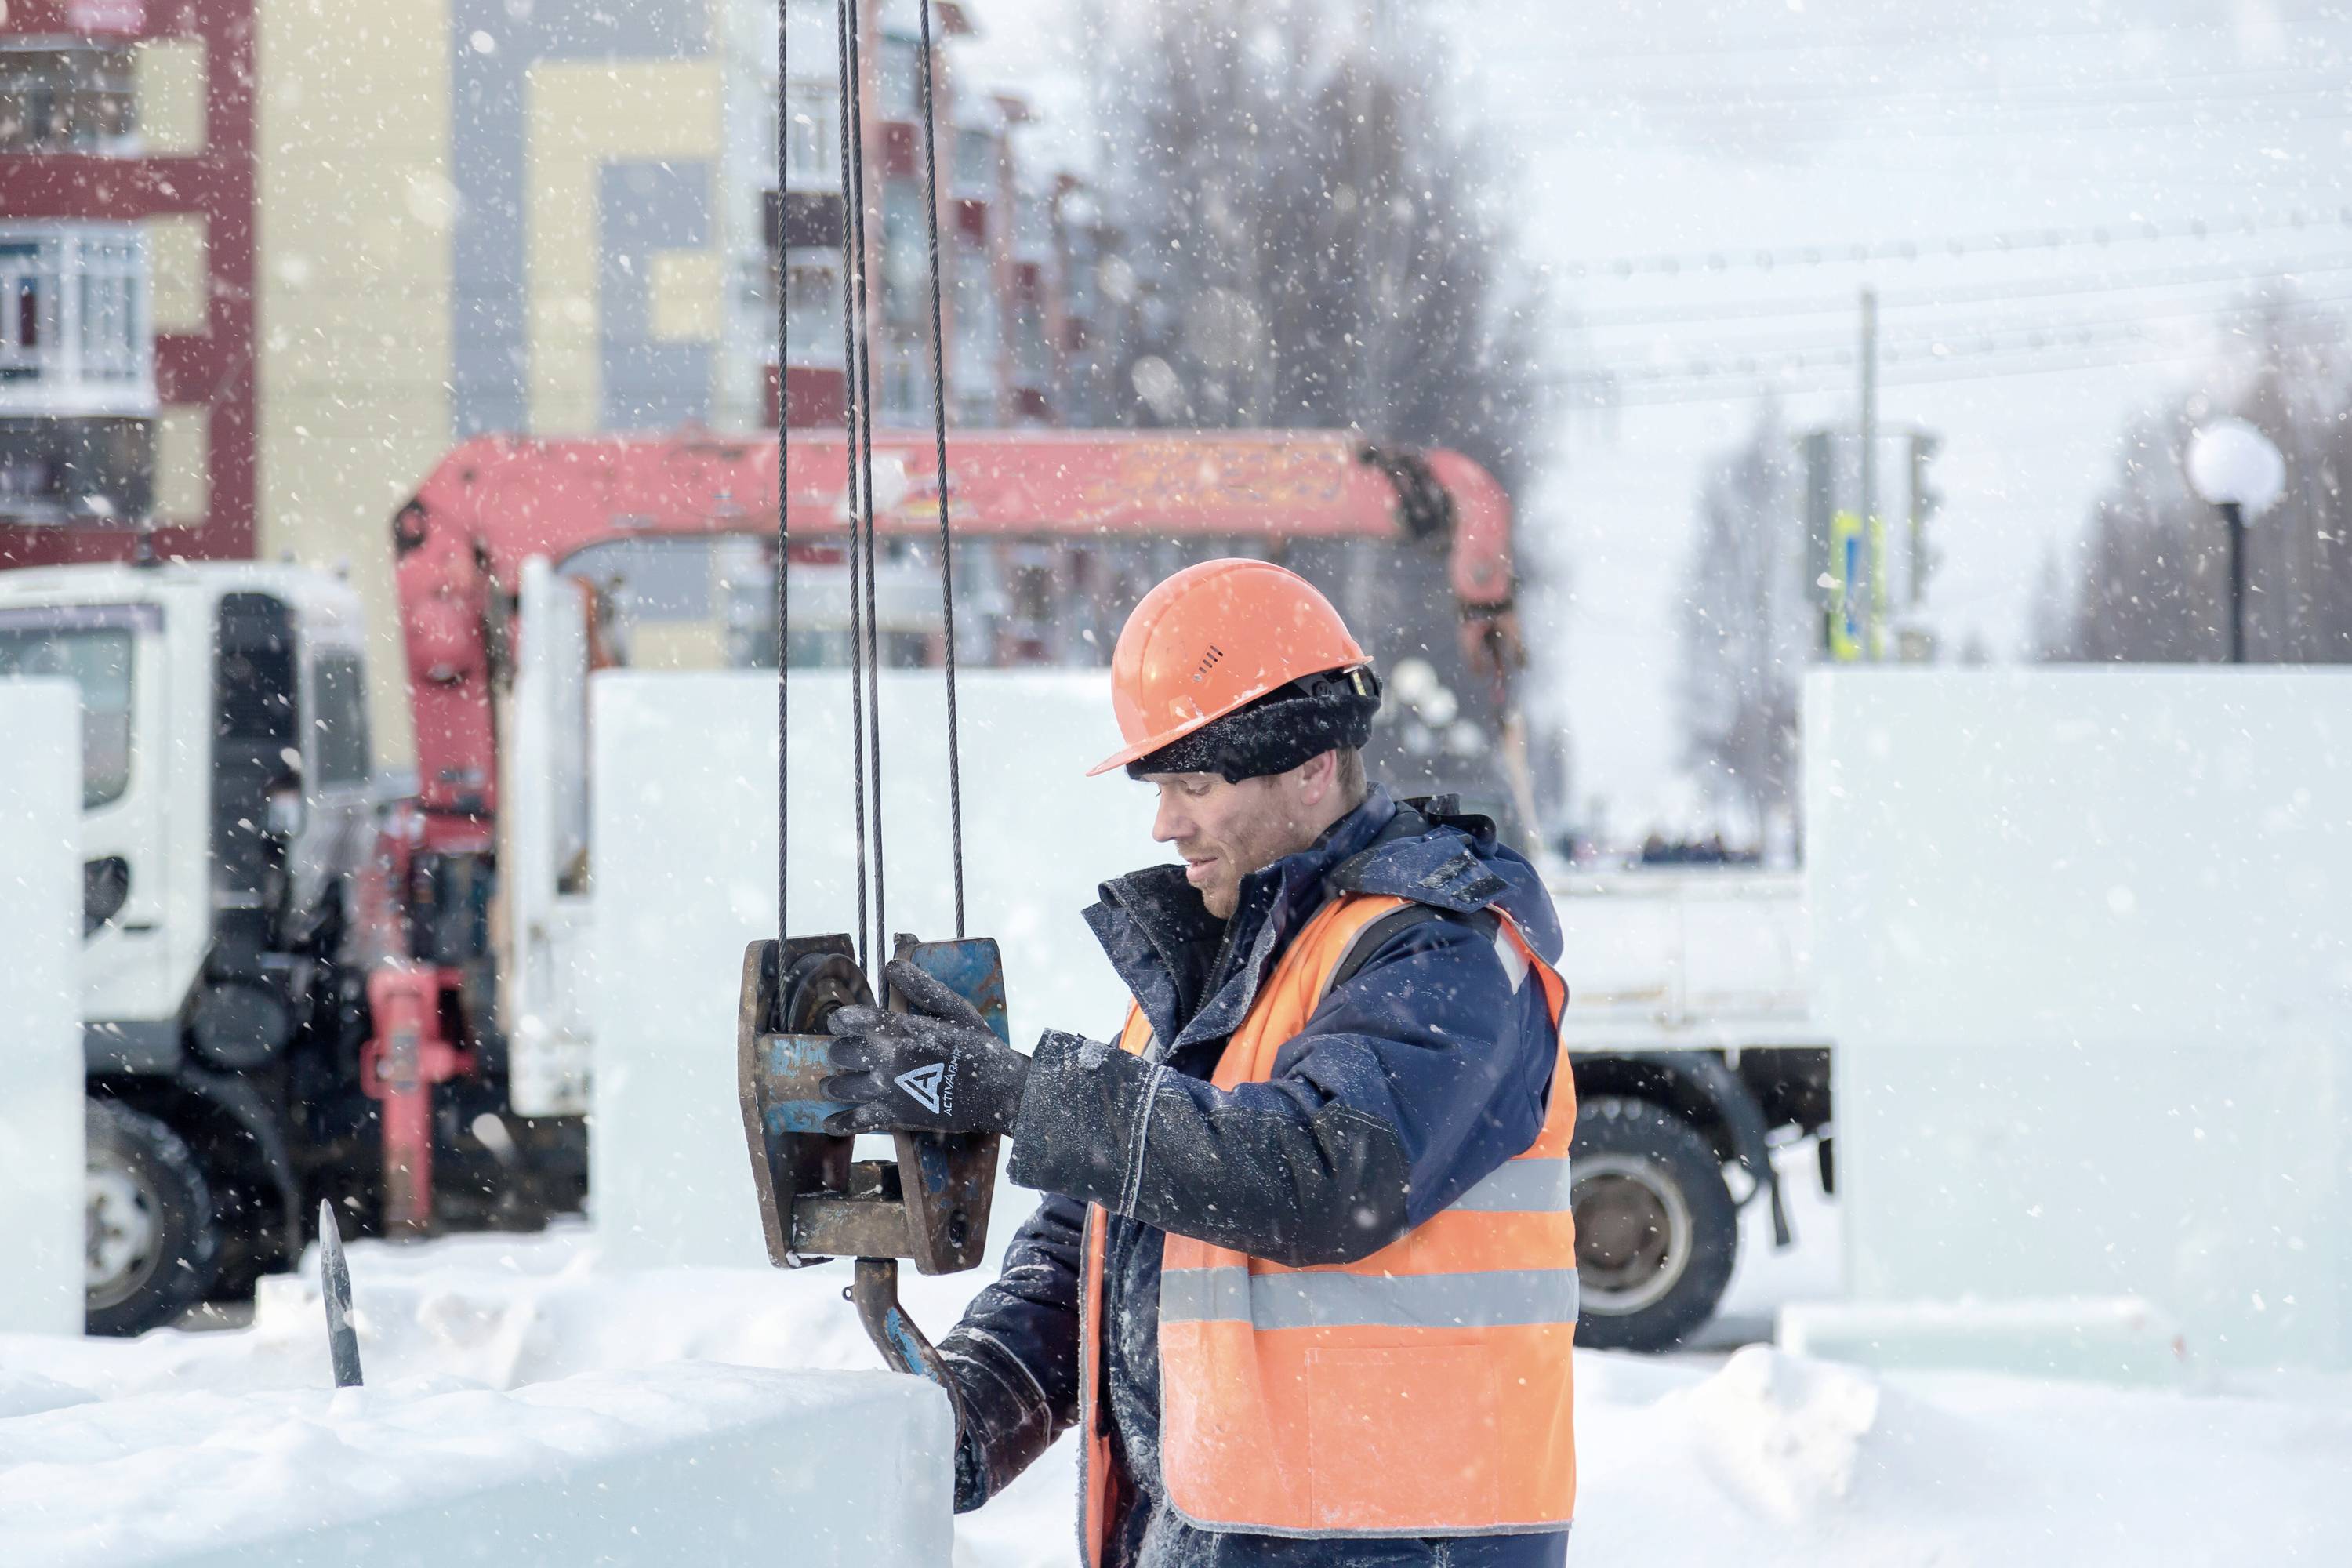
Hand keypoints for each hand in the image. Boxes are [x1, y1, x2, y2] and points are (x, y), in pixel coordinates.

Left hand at [824, 958, 1030, 1135]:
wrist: (998, 1092)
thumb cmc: (980, 1047)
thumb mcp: (956, 1010)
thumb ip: (922, 988)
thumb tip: (892, 965)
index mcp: (899, 1029)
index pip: (848, 1020)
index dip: (840, 1020)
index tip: (841, 1023)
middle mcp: (886, 1058)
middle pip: (838, 1053)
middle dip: (840, 1050)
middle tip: (847, 1053)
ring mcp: (887, 1090)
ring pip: (839, 1086)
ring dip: (834, 1083)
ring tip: (835, 1084)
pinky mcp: (893, 1117)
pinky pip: (854, 1122)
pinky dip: (839, 1122)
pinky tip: (831, 1121)